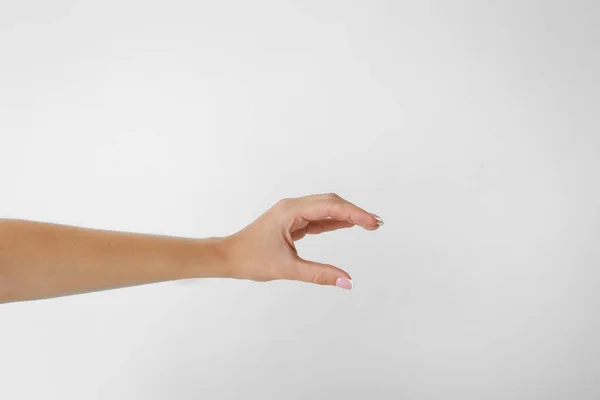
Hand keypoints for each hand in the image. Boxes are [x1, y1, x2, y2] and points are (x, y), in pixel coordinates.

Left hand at [221, 193, 383, 289]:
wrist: (227, 257)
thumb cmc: (250, 259)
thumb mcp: (287, 269)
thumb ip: (319, 274)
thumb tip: (347, 281)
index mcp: (290, 211)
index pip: (330, 207)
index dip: (354, 214)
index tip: (372, 223)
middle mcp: (292, 207)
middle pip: (330, 202)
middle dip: (354, 212)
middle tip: (376, 224)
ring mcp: (292, 213)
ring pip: (325, 209)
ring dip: (346, 215)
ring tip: (368, 224)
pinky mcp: (292, 222)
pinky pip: (317, 218)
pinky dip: (334, 221)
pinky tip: (348, 225)